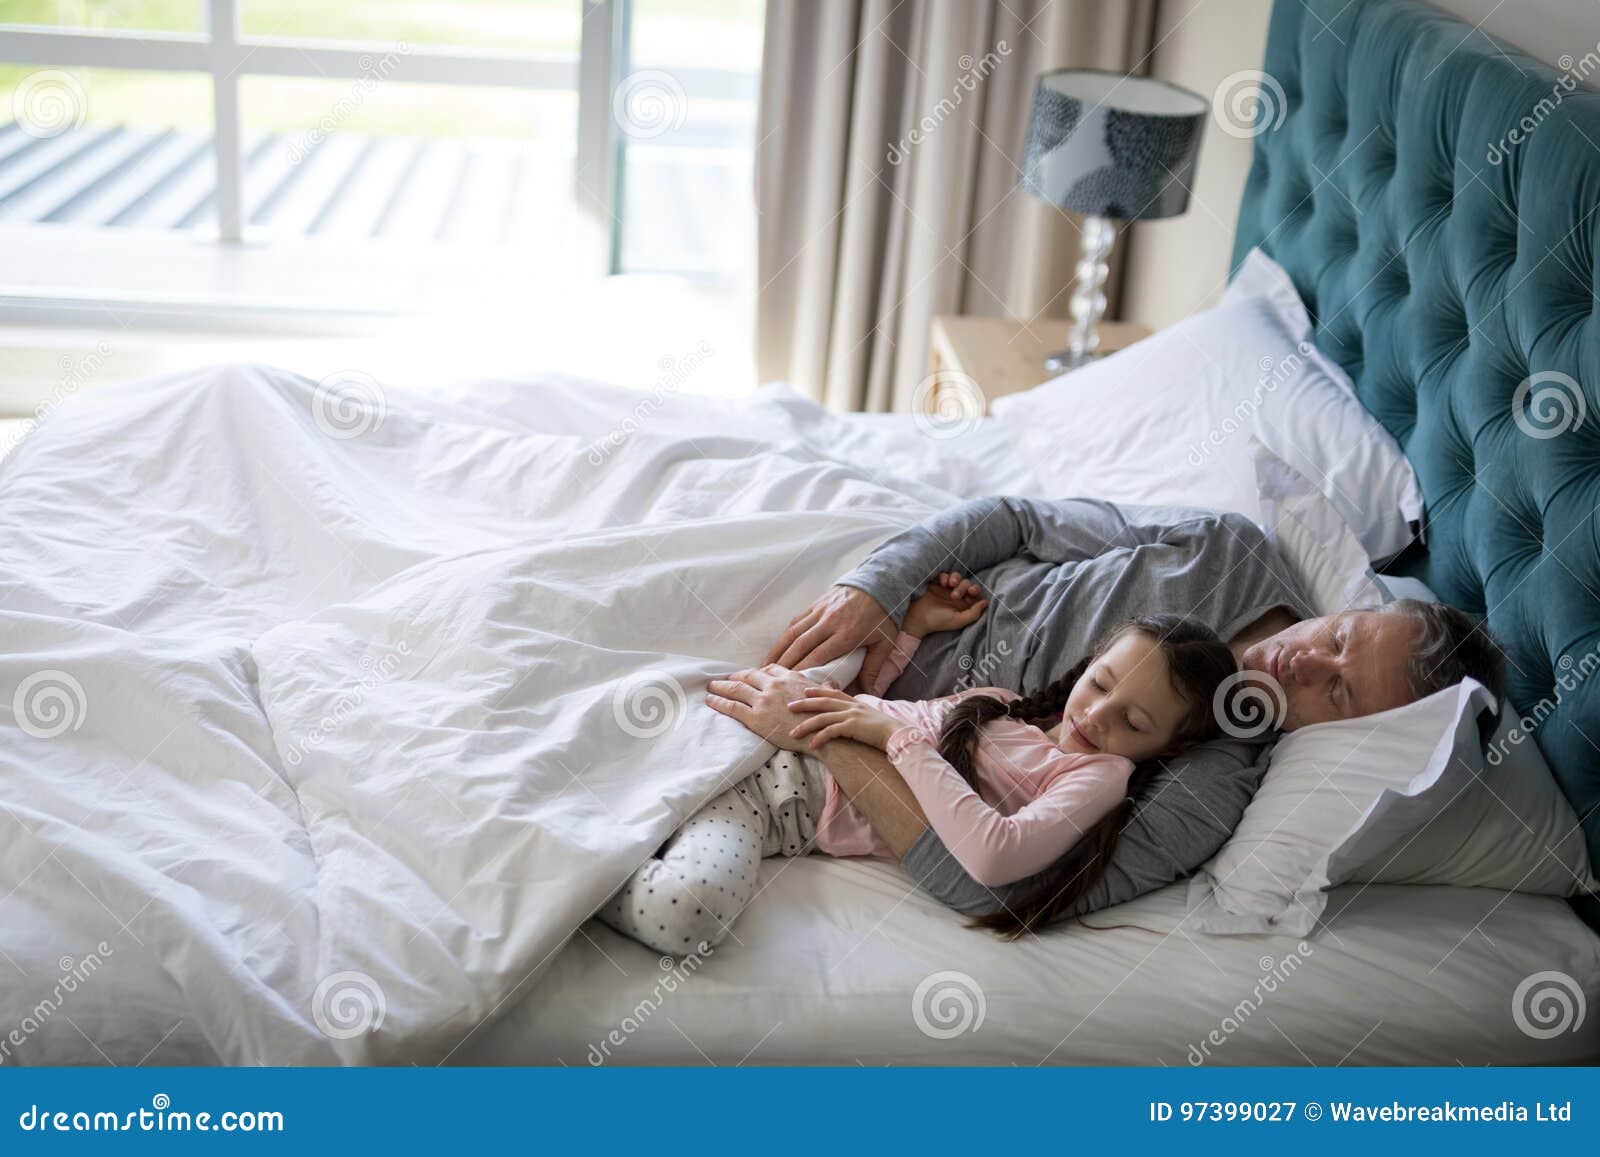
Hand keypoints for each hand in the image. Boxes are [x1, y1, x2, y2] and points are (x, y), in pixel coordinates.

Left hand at [706, 665, 823, 751]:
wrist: (822, 735)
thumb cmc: (828, 718)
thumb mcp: (828, 695)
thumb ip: (825, 687)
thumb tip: (831, 683)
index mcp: (791, 677)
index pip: (769, 669)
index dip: (757, 671)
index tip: (750, 674)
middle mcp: (775, 685)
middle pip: (749, 675)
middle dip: (735, 676)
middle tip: (725, 678)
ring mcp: (764, 700)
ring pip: (736, 688)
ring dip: (721, 686)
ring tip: (712, 686)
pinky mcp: (756, 717)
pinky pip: (732, 706)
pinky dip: (718, 702)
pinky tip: (710, 700)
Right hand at [764, 585, 897, 690]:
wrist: (879, 582)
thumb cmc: (883, 616)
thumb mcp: (884, 643)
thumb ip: (874, 668)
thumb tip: (869, 694)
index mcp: (847, 634)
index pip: (818, 656)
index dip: (801, 671)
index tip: (789, 685)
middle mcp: (829, 623)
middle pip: (800, 646)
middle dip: (783, 665)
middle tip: (770, 681)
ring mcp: (820, 612)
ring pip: (793, 633)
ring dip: (778, 651)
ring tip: (765, 667)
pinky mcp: (815, 605)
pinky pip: (795, 622)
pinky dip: (784, 636)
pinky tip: (777, 648)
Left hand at [786, 687, 902, 750]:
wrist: (898, 735)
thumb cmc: (886, 731)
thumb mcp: (871, 718)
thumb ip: (859, 716)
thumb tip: (850, 720)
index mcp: (856, 702)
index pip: (834, 692)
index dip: (818, 690)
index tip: (805, 690)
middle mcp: (852, 706)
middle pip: (823, 702)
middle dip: (804, 704)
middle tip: (788, 706)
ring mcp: (852, 715)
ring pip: (822, 718)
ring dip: (805, 726)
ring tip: (792, 734)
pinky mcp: (853, 727)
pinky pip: (831, 732)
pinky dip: (819, 738)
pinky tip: (811, 745)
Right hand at [901, 571, 987, 637]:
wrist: (917, 617)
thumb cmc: (937, 621)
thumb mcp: (958, 620)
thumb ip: (973, 614)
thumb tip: (985, 602)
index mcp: (963, 605)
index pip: (974, 593)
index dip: (975, 590)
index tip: (971, 592)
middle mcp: (955, 595)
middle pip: (966, 583)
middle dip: (963, 586)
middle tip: (954, 594)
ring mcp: (945, 589)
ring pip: (957, 577)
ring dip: (956, 579)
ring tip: (949, 585)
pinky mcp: (936, 583)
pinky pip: (945, 574)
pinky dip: (945, 576)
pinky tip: (942, 582)